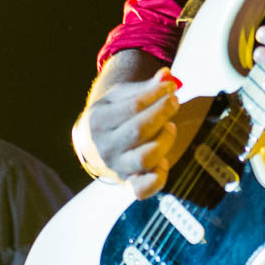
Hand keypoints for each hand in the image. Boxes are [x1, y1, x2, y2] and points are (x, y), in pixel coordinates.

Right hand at [79, 69, 180, 197]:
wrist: (90, 145)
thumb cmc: (111, 116)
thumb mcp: (119, 97)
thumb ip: (144, 88)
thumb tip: (167, 75)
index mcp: (99, 120)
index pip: (133, 106)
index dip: (156, 94)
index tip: (171, 87)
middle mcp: (105, 146)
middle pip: (139, 130)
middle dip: (162, 112)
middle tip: (174, 101)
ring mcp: (116, 167)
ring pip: (145, 157)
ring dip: (165, 140)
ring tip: (170, 127)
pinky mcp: (127, 182)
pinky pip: (143, 189)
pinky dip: (158, 178)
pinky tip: (164, 161)